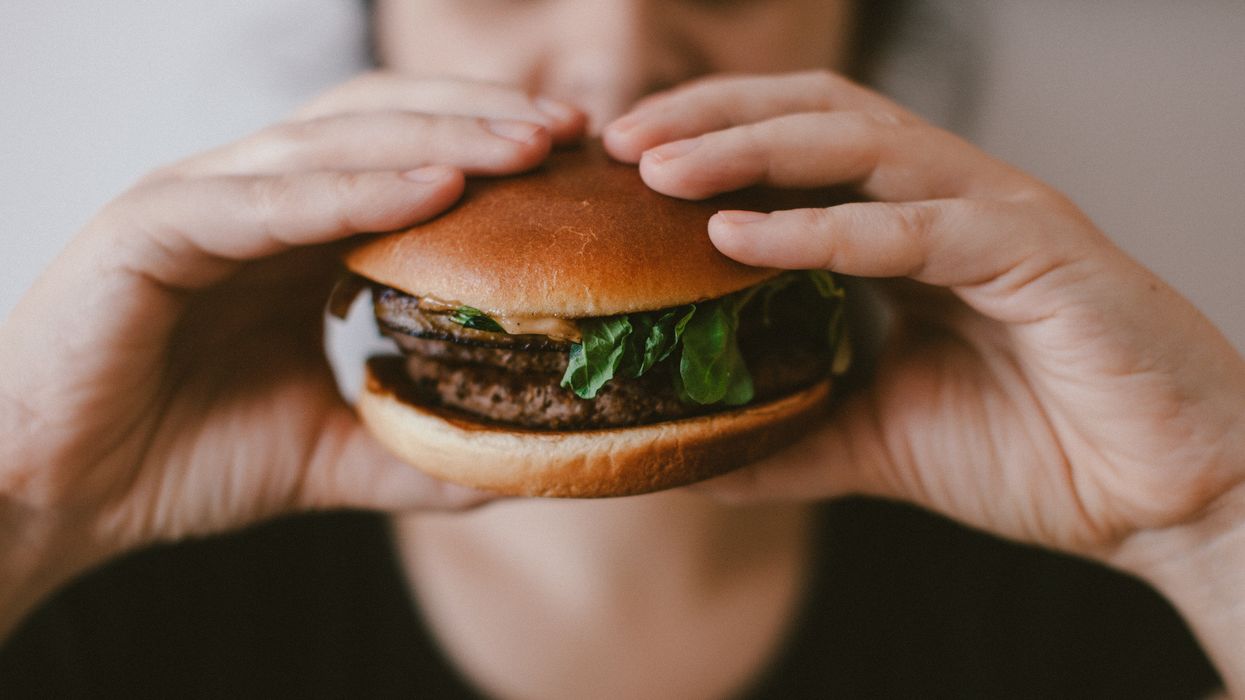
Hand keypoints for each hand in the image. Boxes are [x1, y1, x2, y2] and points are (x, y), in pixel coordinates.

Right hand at [0, 73, 585, 627]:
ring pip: (335, 143)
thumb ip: (412, 449)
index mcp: (292, 233)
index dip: (490, 152)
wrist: (55, 495)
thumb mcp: (327, 453)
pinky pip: (269, 200)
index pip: (405, 159)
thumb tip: (513, 465)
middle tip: (573, 134)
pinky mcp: (151, 227)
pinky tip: (436, 190)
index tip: (577, 166)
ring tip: (528, 146)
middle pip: (384, 124)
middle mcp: (252, 197)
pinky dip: (355, 189)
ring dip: (440, 137)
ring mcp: (200, 200)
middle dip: (482, 121)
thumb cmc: (178, 458)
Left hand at [603, 70, 1244, 559]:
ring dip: (749, 148)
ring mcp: (996, 215)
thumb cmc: (1039, 452)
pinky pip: (916, 226)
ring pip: (859, 144)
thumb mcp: (880, 439)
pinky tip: (740, 236)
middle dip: (711, 117)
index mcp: (913, 229)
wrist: (1165, 500)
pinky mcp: (1039, 254)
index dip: (708, 144)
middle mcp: (949, 200)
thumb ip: (793, 433)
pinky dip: (823, 228)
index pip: (797, 151)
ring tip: (659, 169)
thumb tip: (697, 457)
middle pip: (814, 115)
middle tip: (619, 142)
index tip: (620, 169)